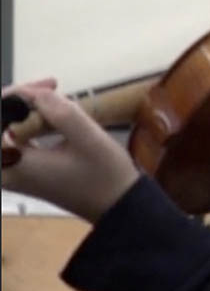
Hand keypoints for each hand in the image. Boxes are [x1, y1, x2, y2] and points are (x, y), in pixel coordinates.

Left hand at [1, 78, 139, 222]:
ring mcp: (13, 172)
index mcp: (13, 163)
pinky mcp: (24, 172)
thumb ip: (59, 110)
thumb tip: (32, 92)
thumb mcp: (87, 137)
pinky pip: (14, 141)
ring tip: (52, 91)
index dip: (13, 96)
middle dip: (17, 100)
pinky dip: (28, 123)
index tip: (46, 86)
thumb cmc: (104, 174)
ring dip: (23, 109)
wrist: (117, 205)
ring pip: (5, 132)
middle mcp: (5, 170)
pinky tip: (51, 113)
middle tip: (50, 85)